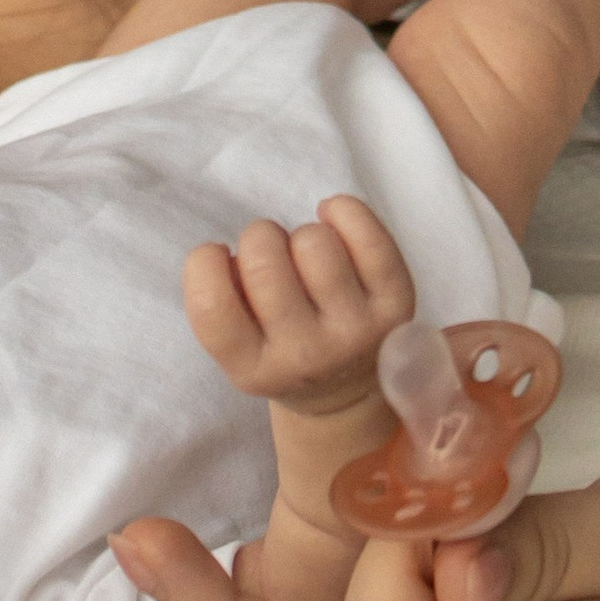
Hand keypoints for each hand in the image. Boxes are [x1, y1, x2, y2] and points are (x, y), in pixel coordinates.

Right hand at [183, 193, 414, 416]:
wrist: (347, 388)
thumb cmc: (281, 349)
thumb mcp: (239, 347)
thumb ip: (224, 302)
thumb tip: (233, 253)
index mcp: (254, 369)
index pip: (211, 304)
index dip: (204, 262)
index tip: (220, 256)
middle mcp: (307, 355)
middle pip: (264, 260)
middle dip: (259, 240)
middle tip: (270, 256)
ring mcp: (356, 329)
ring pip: (314, 241)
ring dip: (302, 235)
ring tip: (305, 256)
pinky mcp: (395, 303)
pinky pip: (367, 233)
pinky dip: (343, 211)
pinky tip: (332, 222)